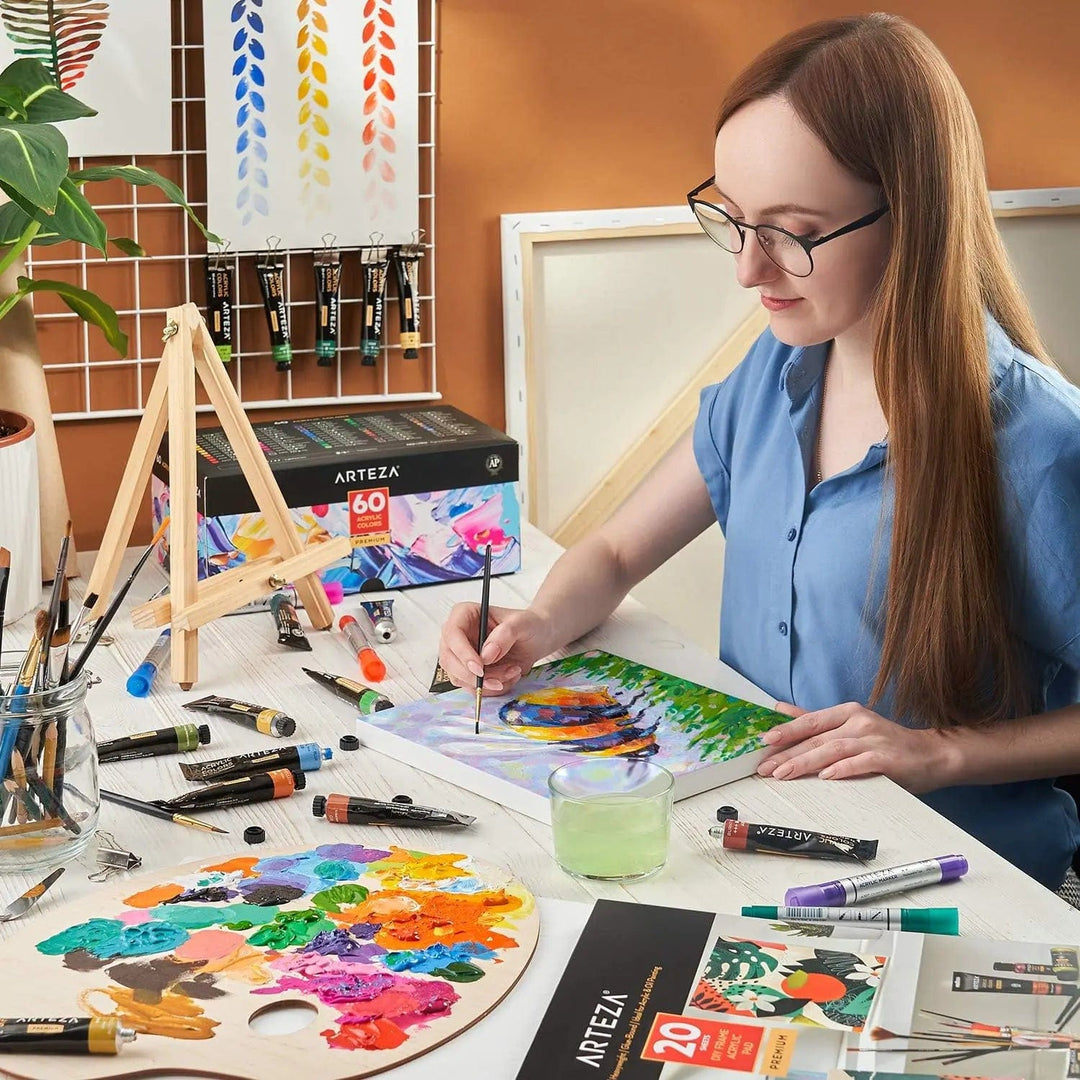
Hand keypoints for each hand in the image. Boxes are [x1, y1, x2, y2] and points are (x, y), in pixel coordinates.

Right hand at [438, 603, 550, 695]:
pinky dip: (491, 688)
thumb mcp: (522, 623)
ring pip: (460, 677)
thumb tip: (486, 655)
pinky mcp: (467, 671)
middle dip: (474, 675)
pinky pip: (472, 687)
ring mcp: (460, 655)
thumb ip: (505, 635)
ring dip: (487, 682)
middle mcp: (457, 635)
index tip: (480, 668)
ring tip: (513, 671)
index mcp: (464, 614)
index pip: (452, 634)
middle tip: (499, 680)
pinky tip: (510, 675)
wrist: (536, 638)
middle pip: (448, 660)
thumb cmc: (527, 624)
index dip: (462, 653)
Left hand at [756, 701, 954, 793]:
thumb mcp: (851, 726)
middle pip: (817, 737)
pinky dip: (842, 769)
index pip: (810, 720)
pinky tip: (825, 777)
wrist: (933, 755)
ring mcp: (874, 739)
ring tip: (784, 774)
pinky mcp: (888, 758)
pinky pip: (861, 762)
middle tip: (765, 767)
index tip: (763, 741)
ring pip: (833, 749)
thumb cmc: (887, 744)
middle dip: (788, 752)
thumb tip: (780, 709)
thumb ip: (816, 720)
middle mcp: (859, 722)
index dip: (786, 730)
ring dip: (806, 762)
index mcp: (848, 712)